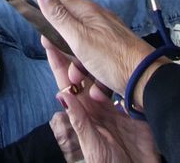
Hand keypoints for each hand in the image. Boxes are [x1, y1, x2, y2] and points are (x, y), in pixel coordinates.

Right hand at [35, 0, 153, 98]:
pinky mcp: (111, 52)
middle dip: (58, 44)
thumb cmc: (112, 58)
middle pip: (66, 25)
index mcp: (86, 11)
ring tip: (80, 80)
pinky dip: (90, 74)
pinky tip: (96, 86)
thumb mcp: (79, 38)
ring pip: (77, 47)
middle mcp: (95, 19)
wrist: (145, 80)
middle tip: (55, 55)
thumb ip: (59, 15)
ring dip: (75, 66)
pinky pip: (91, 61)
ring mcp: (104, 35)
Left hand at [44, 45, 158, 162]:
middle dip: (78, 54)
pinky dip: (120, 74)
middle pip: (85, 74)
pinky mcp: (131, 109)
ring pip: (103, 76)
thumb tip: (62, 94)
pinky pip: (123, 87)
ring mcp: (114, 107)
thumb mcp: (92, 144)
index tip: (48, 40)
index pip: (67, 82)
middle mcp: (96, 106)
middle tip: (74, 35)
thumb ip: (79, 122)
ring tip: (95, 47)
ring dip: (99, 63)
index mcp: (83, 112)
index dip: (58, 62)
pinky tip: (118, 62)